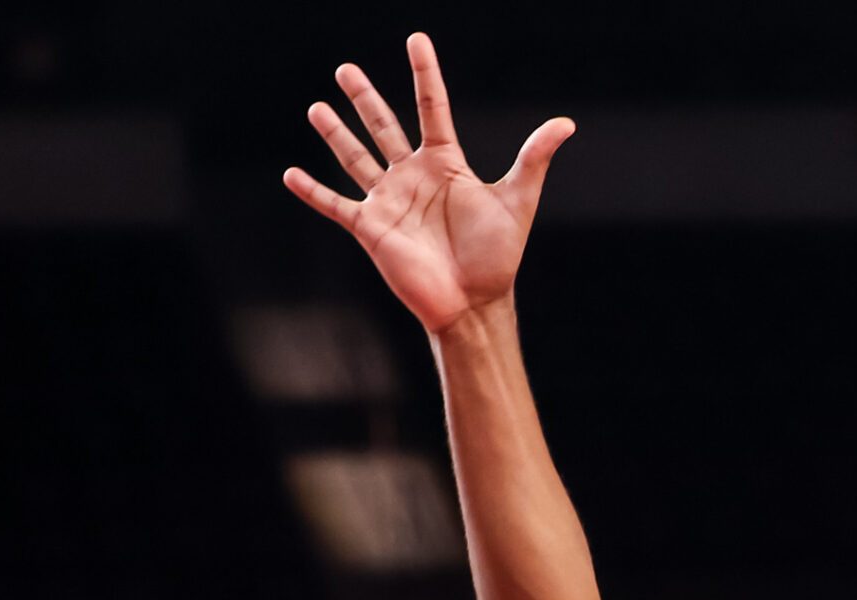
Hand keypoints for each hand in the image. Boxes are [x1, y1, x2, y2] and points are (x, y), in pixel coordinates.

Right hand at [282, 33, 573, 332]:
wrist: (473, 303)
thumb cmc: (497, 256)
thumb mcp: (518, 200)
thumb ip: (534, 158)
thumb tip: (566, 123)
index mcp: (446, 164)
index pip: (431, 107)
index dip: (424, 74)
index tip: (417, 40)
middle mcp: (414, 177)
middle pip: (384, 126)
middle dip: (365, 98)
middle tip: (346, 70)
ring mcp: (390, 200)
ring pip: (356, 157)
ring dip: (335, 133)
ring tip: (317, 107)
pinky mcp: (371, 228)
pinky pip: (335, 205)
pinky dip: (312, 191)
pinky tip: (291, 174)